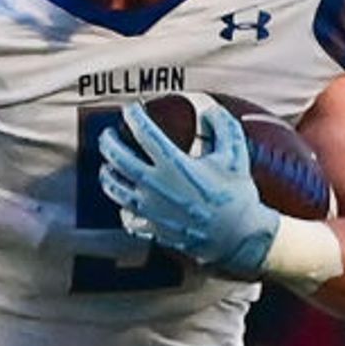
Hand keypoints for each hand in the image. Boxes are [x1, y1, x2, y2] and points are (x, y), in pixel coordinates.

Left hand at [97, 96, 278, 277]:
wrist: (238, 236)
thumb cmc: (236, 195)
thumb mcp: (236, 155)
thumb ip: (224, 127)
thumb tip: (209, 111)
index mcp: (174, 164)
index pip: (143, 132)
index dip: (133, 115)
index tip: (131, 109)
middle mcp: (155, 186)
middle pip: (117, 158)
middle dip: (108, 141)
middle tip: (108, 134)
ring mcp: (149, 209)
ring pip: (114, 188)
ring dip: (107, 173)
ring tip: (107, 166)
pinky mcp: (151, 228)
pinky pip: (126, 217)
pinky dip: (121, 206)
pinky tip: (125, 201)